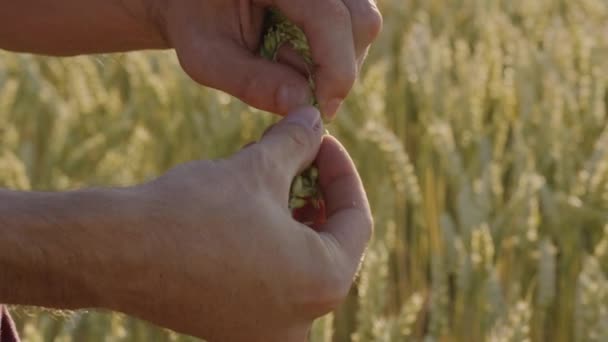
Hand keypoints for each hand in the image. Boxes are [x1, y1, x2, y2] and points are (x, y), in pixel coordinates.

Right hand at [114, 106, 372, 340]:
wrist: (115, 253)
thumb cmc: (194, 212)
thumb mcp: (257, 167)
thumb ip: (298, 142)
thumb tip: (314, 118)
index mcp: (324, 284)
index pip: (356, 219)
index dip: (342, 172)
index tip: (323, 141)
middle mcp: (302, 321)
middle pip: (329, 242)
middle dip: (315, 192)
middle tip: (299, 155)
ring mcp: (265, 331)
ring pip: (298, 261)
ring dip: (290, 214)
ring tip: (268, 173)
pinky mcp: (234, 328)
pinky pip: (269, 280)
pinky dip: (269, 242)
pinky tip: (247, 207)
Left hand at [153, 0, 381, 117]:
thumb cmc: (195, 21)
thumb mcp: (206, 55)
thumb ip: (251, 81)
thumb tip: (303, 106)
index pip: (331, 16)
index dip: (336, 69)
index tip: (323, 110)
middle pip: (361, 20)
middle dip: (337, 67)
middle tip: (292, 85)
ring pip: (364, 23)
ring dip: (336, 60)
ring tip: (284, 61)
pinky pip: (355, 23)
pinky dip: (333, 50)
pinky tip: (294, 50)